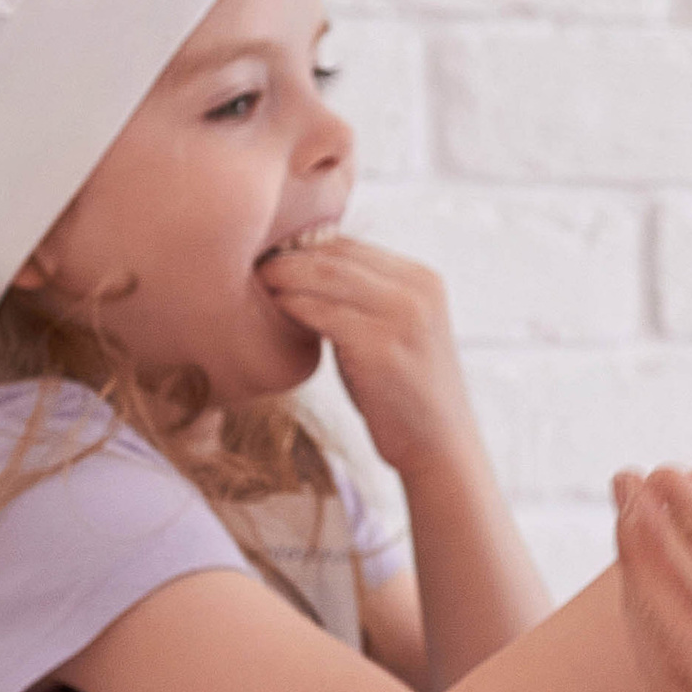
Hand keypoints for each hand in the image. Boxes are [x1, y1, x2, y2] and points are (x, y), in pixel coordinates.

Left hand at [265, 236, 475, 481]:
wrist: (440, 446)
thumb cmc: (402, 392)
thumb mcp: (391, 331)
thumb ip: (362, 300)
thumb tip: (300, 273)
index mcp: (421, 278)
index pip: (349, 244)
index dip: (304, 246)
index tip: (269, 257)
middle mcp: (417, 288)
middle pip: (335, 254)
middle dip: (288, 256)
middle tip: (251, 267)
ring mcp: (402, 316)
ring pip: (324, 276)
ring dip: (283, 277)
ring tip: (255, 285)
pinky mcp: (381, 347)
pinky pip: (321, 313)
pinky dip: (292, 308)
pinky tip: (273, 314)